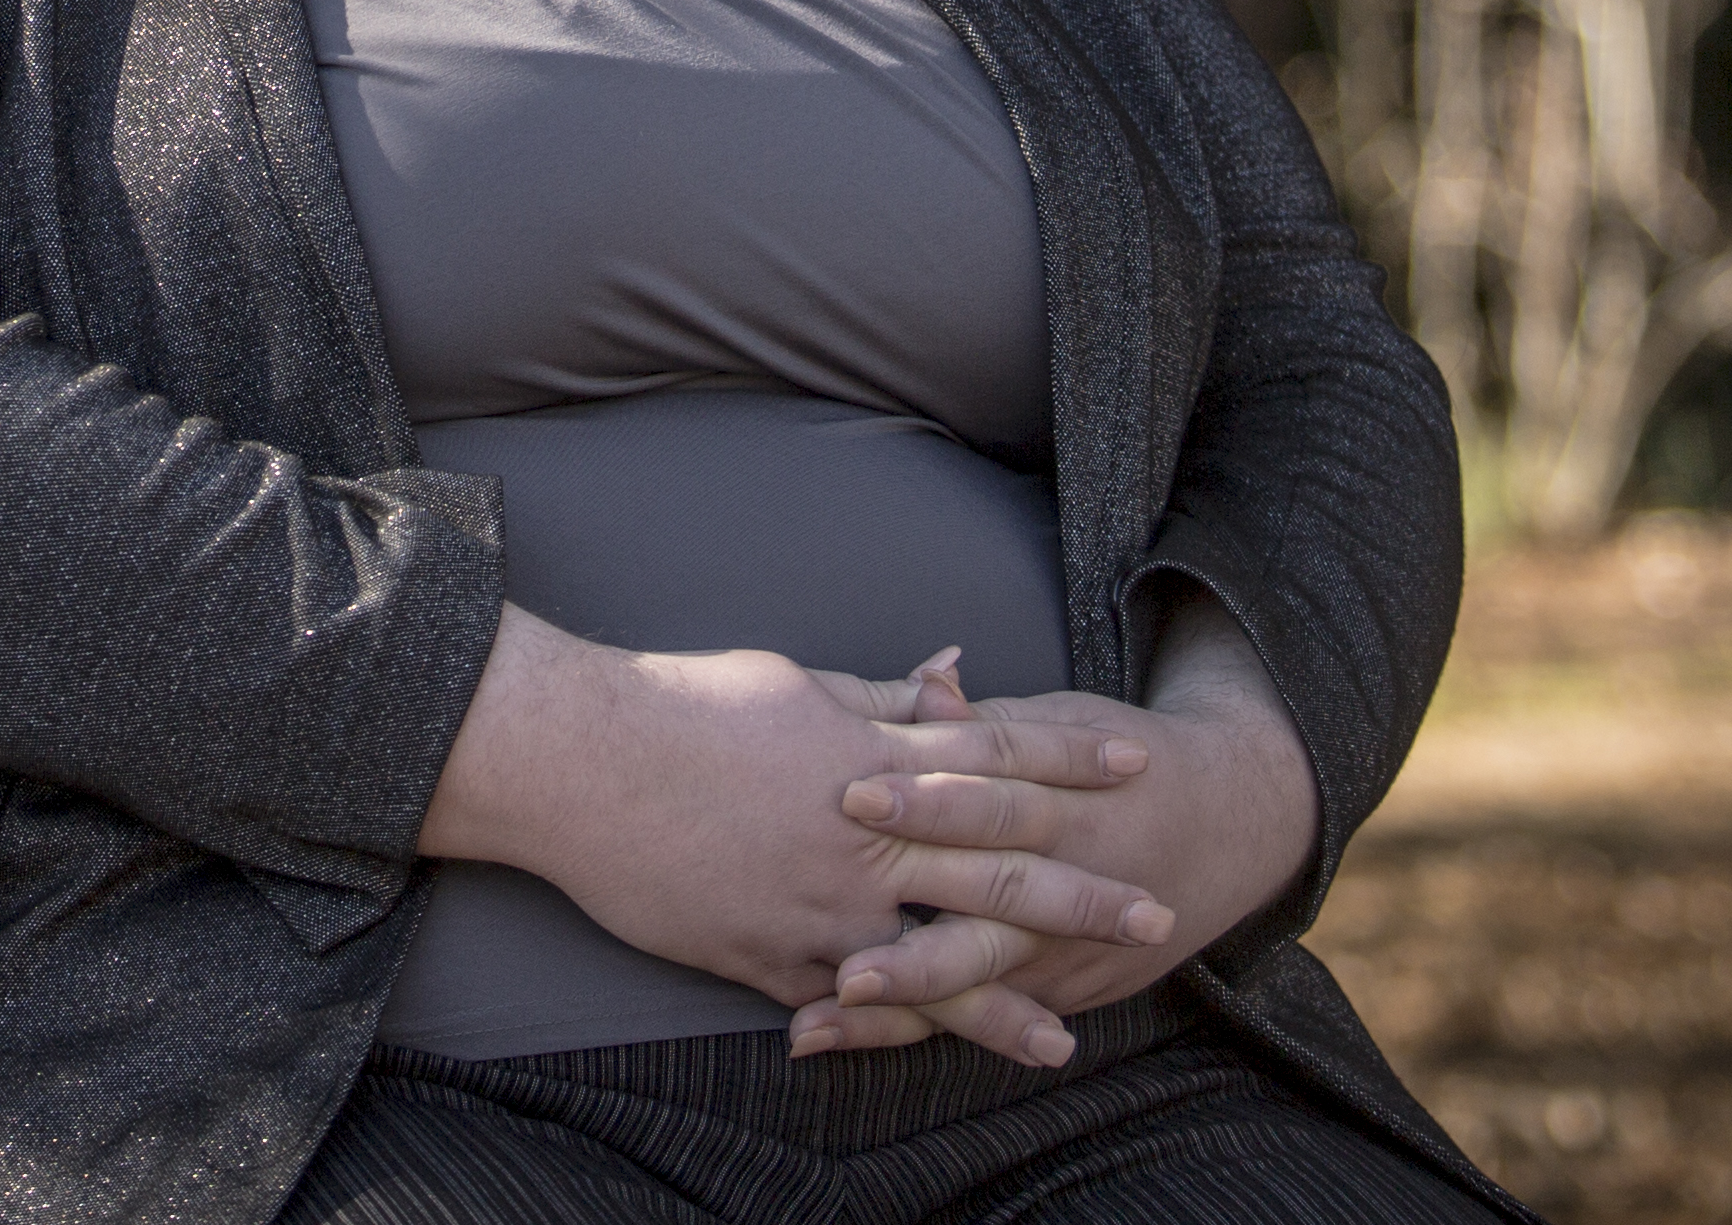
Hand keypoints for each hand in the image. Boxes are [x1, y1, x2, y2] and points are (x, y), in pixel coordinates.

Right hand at [418, 616, 1174, 1061]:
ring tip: (1065, 1040)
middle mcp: (860, 836)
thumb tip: (952, 675)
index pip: (995, 754)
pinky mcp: (766, 958)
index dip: (1070, 760)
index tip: (1137, 766)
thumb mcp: (795, 681)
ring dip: (1003, 1005)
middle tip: (1151, 914)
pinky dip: (889, 1030)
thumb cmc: (681, 705)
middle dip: (1078, 895)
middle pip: (993, 871)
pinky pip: (841, 1002)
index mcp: (872, 755)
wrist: (580, 762)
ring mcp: (816, 907)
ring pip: (930, 965)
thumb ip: (881, 695)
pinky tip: (931, 1056)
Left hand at [786, 602, 1320, 1063]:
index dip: (927, 798)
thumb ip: (987, 722)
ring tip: (825, 1018)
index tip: (854, 796)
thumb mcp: (1069, 726)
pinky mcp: (1060, 989)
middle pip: (984, 913)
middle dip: (912, 942)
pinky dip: (915, 1028)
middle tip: (840, 963)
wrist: (1230, 824)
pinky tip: (845, 1036)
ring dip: (900, 1003)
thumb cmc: (1125, 764)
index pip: (992, 799)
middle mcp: (1067, 884)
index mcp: (1063, 804)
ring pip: (978, 981)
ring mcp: (1064, 949)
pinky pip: (983, 1016)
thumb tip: (927, 677)